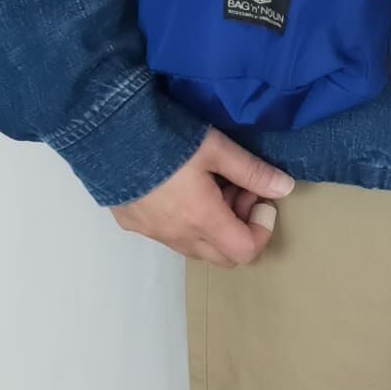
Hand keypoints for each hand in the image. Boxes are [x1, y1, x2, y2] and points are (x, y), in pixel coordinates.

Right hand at [113, 128, 295, 264]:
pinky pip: (168, 236)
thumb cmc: (166, 139)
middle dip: (240, 229)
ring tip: (210, 187)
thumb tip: (285, 188)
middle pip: (223, 256)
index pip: (245, 251)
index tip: (261, 201)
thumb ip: (252, 171)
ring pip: (195, 247)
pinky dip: (185, 222)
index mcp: (202, 220)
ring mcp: (152, 233)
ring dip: (213, 227)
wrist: (105, 133)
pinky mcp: (132, 224)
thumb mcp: (215, 148)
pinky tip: (178, 188)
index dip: (262, 230)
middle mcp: (177, 236)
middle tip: (238, 192)